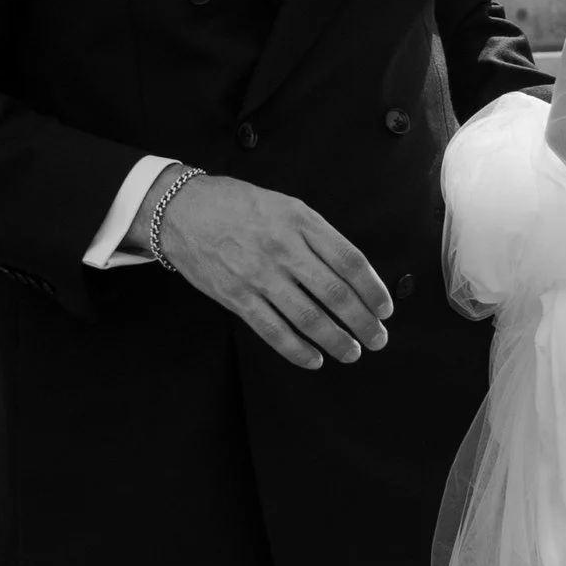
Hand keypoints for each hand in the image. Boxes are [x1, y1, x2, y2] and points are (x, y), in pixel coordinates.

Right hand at [156, 175, 392, 371]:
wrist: (180, 210)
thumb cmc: (237, 206)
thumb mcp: (285, 205)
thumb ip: (316, 235)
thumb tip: (350, 272)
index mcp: (301, 221)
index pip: (350, 261)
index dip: (373, 289)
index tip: (386, 308)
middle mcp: (283, 248)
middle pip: (335, 293)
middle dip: (363, 322)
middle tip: (378, 339)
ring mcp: (259, 274)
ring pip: (308, 317)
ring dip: (336, 340)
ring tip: (351, 352)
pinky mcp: (236, 296)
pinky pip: (273, 330)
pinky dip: (297, 350)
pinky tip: (314, 359)